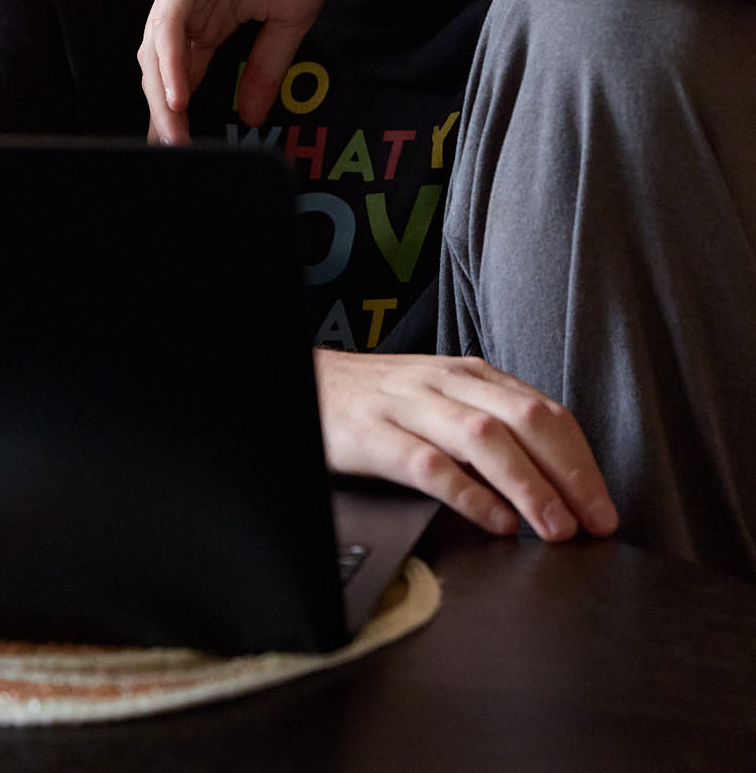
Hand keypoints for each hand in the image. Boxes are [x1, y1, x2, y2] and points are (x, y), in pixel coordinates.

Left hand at [138, 0, 351, 142]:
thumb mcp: (290, 20)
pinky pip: (170, 18)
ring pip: (157, 48)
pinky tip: (176, 93)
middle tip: (172, 154)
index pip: (182, 71)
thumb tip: (249, 115)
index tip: (183, 152)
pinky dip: (169, 57)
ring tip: (172, 134)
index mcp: (210, 14)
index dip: (177, 113)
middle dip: (164, 114)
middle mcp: (190, 2)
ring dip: (162, 94)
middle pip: (161, 67)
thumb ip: (265, 66)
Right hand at [316, 350, 618, 541]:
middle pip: (523, 420)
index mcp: (468, 374)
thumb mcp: (439, 400)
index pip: (543, 410)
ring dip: (528, 485)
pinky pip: (427, 463)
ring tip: (555, 528)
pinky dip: (468, 494)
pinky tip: (493, 521)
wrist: (299, 384)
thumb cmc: (377, 402)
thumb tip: (554, 480)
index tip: (603, 507)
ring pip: (483, 437)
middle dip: (568, 474)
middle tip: (594, 523)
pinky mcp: (372, 435)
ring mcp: (407, 406)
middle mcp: (444, 383)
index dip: (581, 460)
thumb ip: (489, 424)